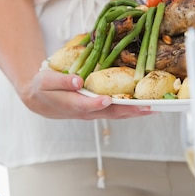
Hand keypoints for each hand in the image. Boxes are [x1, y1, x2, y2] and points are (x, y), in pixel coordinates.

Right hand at [21, 68, 152, 119]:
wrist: (40, 100)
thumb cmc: (43, 88)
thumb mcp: (46, 81)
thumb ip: (61, 81)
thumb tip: (78, 81)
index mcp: (72, 104)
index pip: (88, 105)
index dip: (98, 103)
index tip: (109, 99)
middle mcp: (86, 112)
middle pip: (111, 113)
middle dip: (131, 111)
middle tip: (149, 107)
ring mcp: (94, 112)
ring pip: (117, 114)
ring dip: (136, 112)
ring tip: (155, 108)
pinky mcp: (98, 110)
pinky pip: (117, 111)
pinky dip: (131, 109)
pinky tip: (144, 106)